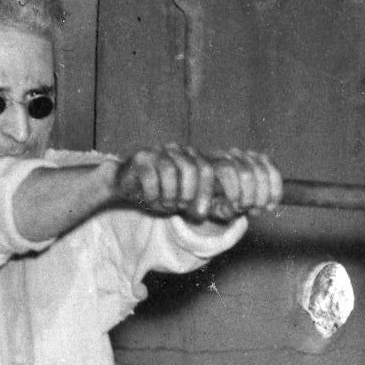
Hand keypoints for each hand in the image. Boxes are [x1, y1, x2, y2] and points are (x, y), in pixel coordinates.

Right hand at [114, 145, 283, 223]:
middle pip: (202, 168)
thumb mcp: (192, 203)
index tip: (238, 205)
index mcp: (198, 160)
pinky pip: (153, 175)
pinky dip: (155, 193)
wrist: (127, 187)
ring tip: (168, 205)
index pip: (225, 166)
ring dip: (174, 195)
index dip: (234, 185)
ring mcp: (162, 152)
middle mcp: (183, 152)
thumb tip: (237, 210)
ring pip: (176, 170)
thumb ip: (213, 205)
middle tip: (192, 212)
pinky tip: (153, 200)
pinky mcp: (141, 158)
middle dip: (200, 195)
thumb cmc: (164, 195)